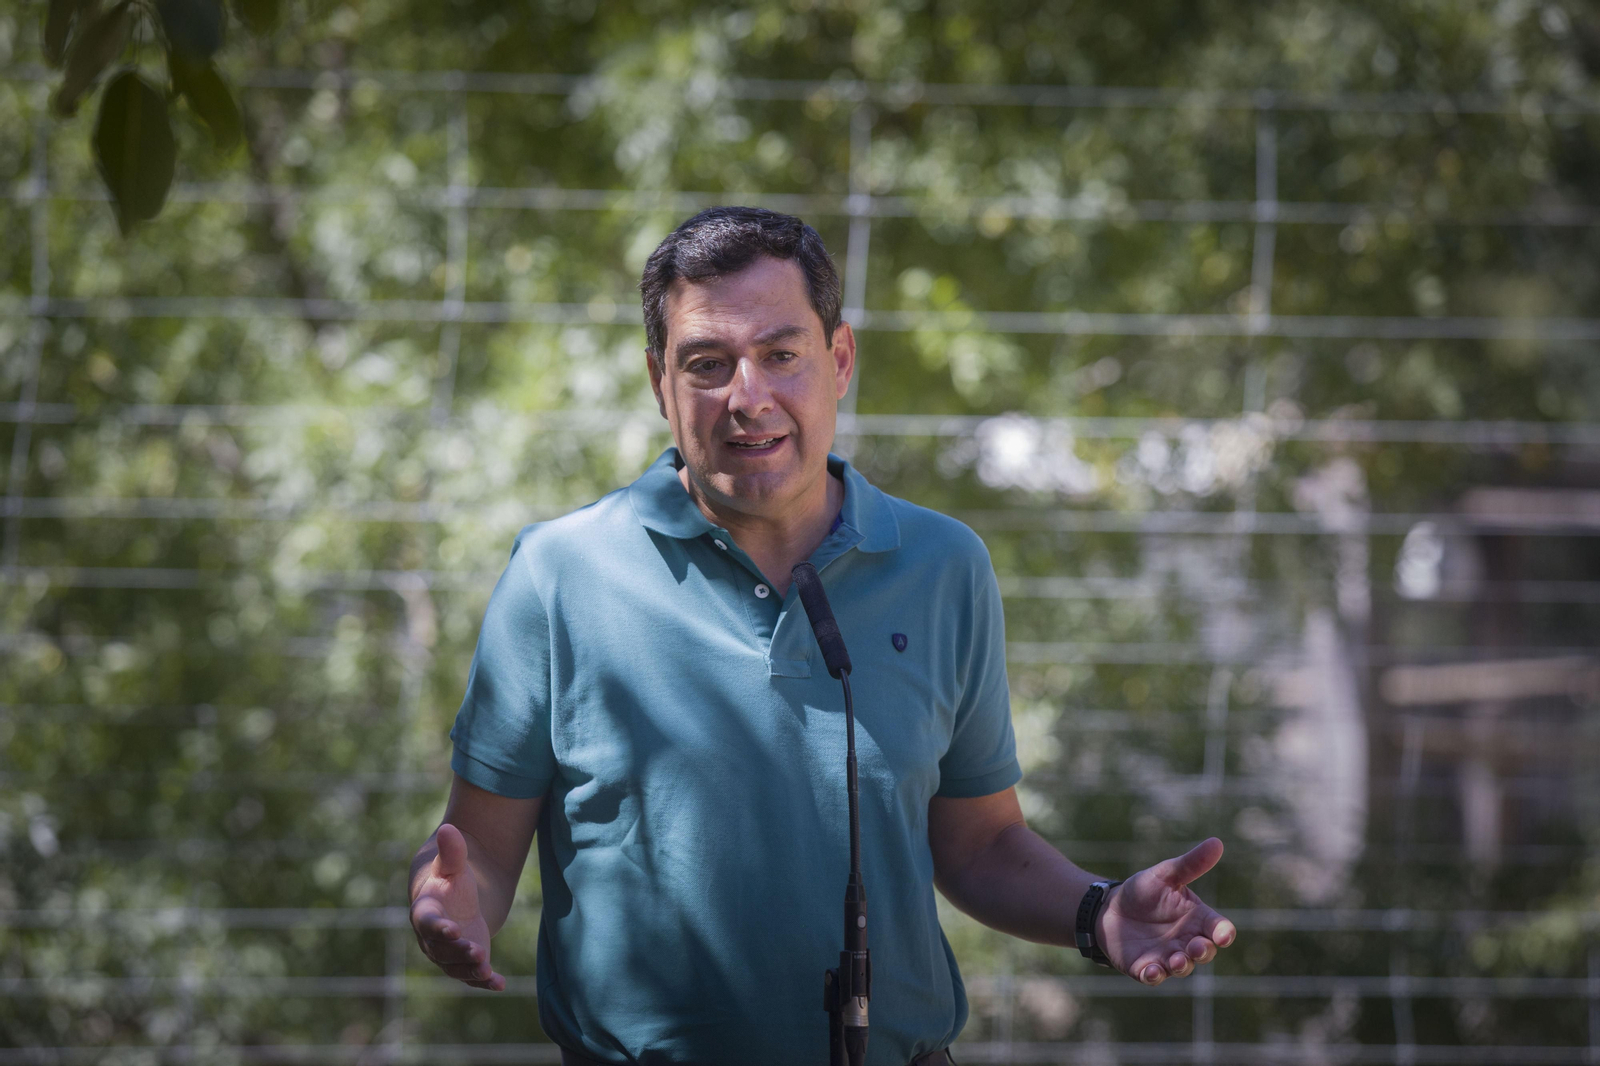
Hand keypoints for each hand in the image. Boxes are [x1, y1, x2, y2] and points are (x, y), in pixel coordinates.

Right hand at [410, 823, 505, 990]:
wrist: (453, 899)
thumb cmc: (450, 880)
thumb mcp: (452, 864)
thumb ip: (452, 851)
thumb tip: (449, 827)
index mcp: (425, 912)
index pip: (427, 923)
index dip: (438, 927)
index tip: (452, 929)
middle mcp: (432, 938)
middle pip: (441, 950)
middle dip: (458, 952)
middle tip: (476, 953)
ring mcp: (448, 953)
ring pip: (455, 967)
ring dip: (470, 970)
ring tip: (487, 970)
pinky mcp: (464, 962)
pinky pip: (471, 977)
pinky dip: (485, 983)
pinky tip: (500, 984)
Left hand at [1097, 837, 1235, 985]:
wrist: (1110, 908)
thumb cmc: (1144, 891)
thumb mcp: (1166, 874)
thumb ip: (1191, 863)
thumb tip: (1217, 842)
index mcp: (1197, 919)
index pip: (1218, 929)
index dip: (1224, 933)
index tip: (1224, 934)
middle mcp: (1187, 941)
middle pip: (1204, 951)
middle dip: (1202, 951)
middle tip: (1196, 946)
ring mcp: (1167, 957)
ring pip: (1182, 967)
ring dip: (1181, 965)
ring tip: (1176, 960)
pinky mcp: (1145, 968)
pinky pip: (1153, 977)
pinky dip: (1154, 976)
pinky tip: (1151, 971)